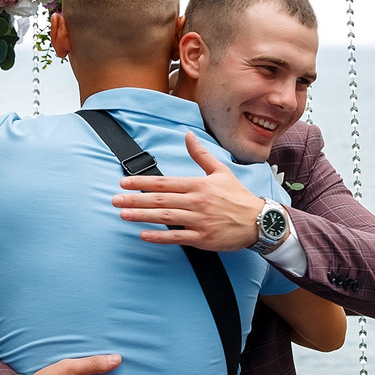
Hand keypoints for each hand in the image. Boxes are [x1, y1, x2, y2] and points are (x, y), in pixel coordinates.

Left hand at [113, 132, 267, 250]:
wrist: (259, 221)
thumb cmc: (238, 196)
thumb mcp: (221, 171)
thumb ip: (201, 155)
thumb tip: (187, 135)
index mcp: (198, 184)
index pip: (164, 182)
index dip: (142, 182)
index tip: (123, 183)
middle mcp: (197, 201)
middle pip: (160, 199)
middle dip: (135, 199)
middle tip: (114, 200)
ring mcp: (200, 221)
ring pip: (166, 217)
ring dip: (142, 216)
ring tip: (123, 215)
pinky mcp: (204, 239)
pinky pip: (178, 237)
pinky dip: (159, 237)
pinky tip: (144, 235)